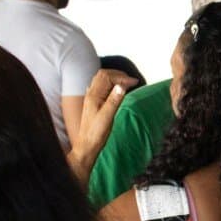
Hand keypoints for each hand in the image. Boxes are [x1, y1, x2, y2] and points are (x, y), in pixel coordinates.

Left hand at [68, 70, 136, 185]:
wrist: (86, 145)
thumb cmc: (96, 133)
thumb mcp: (107, 117)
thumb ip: (114, 100)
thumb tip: (122, 86)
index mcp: (93, 96)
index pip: (107, 77)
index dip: (122, 77)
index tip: (134, 83)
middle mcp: (91, 94)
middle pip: (103, 75)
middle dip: (118, 75)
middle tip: (131, 81)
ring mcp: (91, 98)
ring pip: (101, 80)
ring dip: (114, 78)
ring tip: (126, 83)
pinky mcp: (93, 103)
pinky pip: (100, 87)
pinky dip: (110, 84)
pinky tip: (115, 90)